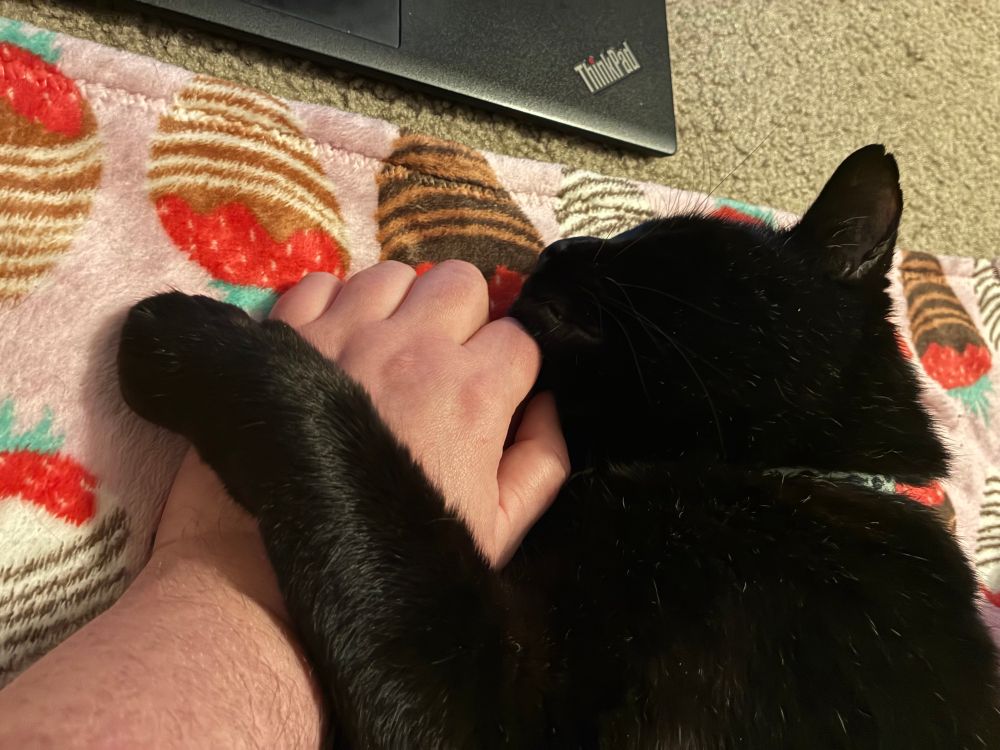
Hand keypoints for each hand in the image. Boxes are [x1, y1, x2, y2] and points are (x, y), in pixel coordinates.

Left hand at [269, 261, 568, 564]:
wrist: (273, 578)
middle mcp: (414, 347)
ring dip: (400, 306)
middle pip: (461, 281)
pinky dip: (335, 305)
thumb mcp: (498, 532)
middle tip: (445, 361)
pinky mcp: (288, 334)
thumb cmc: (396, 560)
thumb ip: (542, 462)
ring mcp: (347, 333)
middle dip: (464, 316)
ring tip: (386, 351)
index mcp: (474, 393)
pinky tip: (335, 345)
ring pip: (393, 275)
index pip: (521, 335)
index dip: (511, 363)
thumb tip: (547, 404)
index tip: (496, 389)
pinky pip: (323, 282)